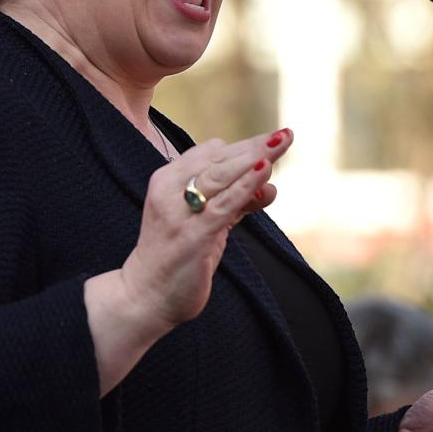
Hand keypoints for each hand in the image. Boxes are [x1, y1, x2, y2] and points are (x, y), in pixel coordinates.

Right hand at [119, 127, 292, 330]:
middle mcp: (169, 190)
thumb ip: (234, 202)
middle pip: (219, 159)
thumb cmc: (176, 256)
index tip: (272, 144)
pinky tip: (265, 171)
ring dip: (255, 157)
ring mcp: (179, 212)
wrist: (145, 296)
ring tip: (283, 141)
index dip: (243, 148)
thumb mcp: (206, 222)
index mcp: (167, 180)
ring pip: (222, 175)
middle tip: (287, 134)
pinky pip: (223, 205)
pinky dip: (245, 186)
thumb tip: (268, 186)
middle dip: (255, 145)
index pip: (210, 153)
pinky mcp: (192, 235)